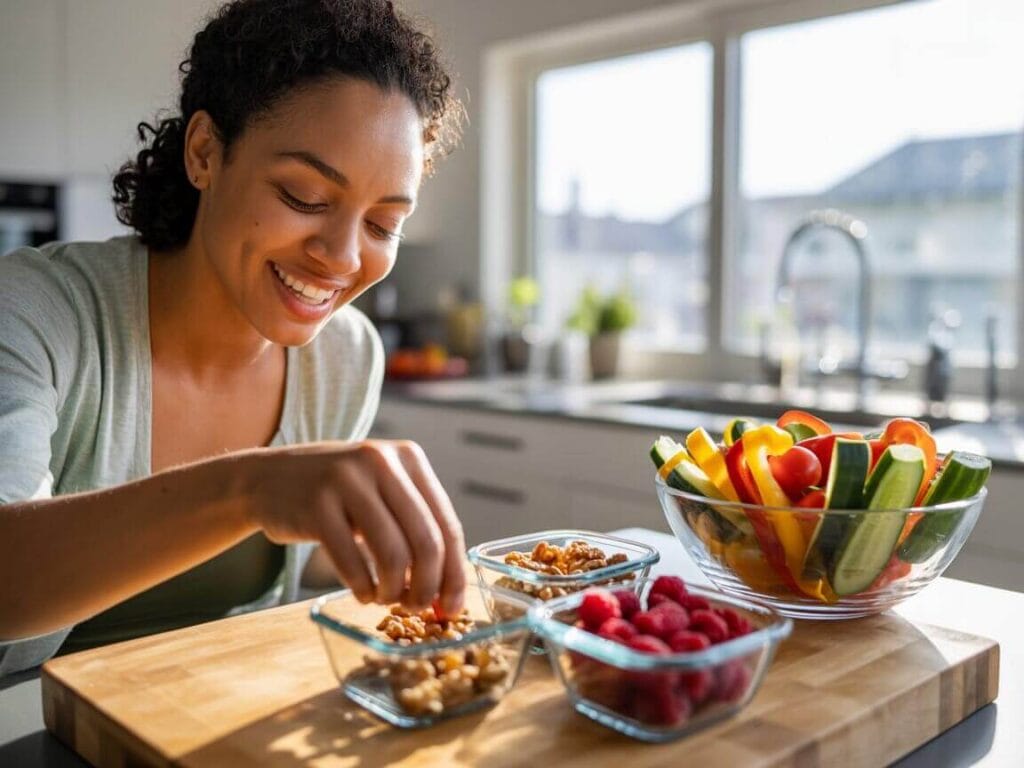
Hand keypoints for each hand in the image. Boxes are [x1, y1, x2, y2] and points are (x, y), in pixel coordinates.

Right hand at [241, 440, 464, 613]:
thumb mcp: (382, 490)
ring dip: (393, 591)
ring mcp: (347, 481)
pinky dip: (363, 589)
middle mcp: (382, 462)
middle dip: (428, 587)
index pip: (447, 525)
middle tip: (417, 608)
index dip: (454, 573)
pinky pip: (353, 563)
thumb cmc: (338, 494)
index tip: (454, 606)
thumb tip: (448, 587)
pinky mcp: (316, 506)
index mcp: (410, 458)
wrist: (269, 478)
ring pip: (393, 555)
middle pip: (426, 542)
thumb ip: (415, 526)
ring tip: (384, 598)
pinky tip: (362, 592)